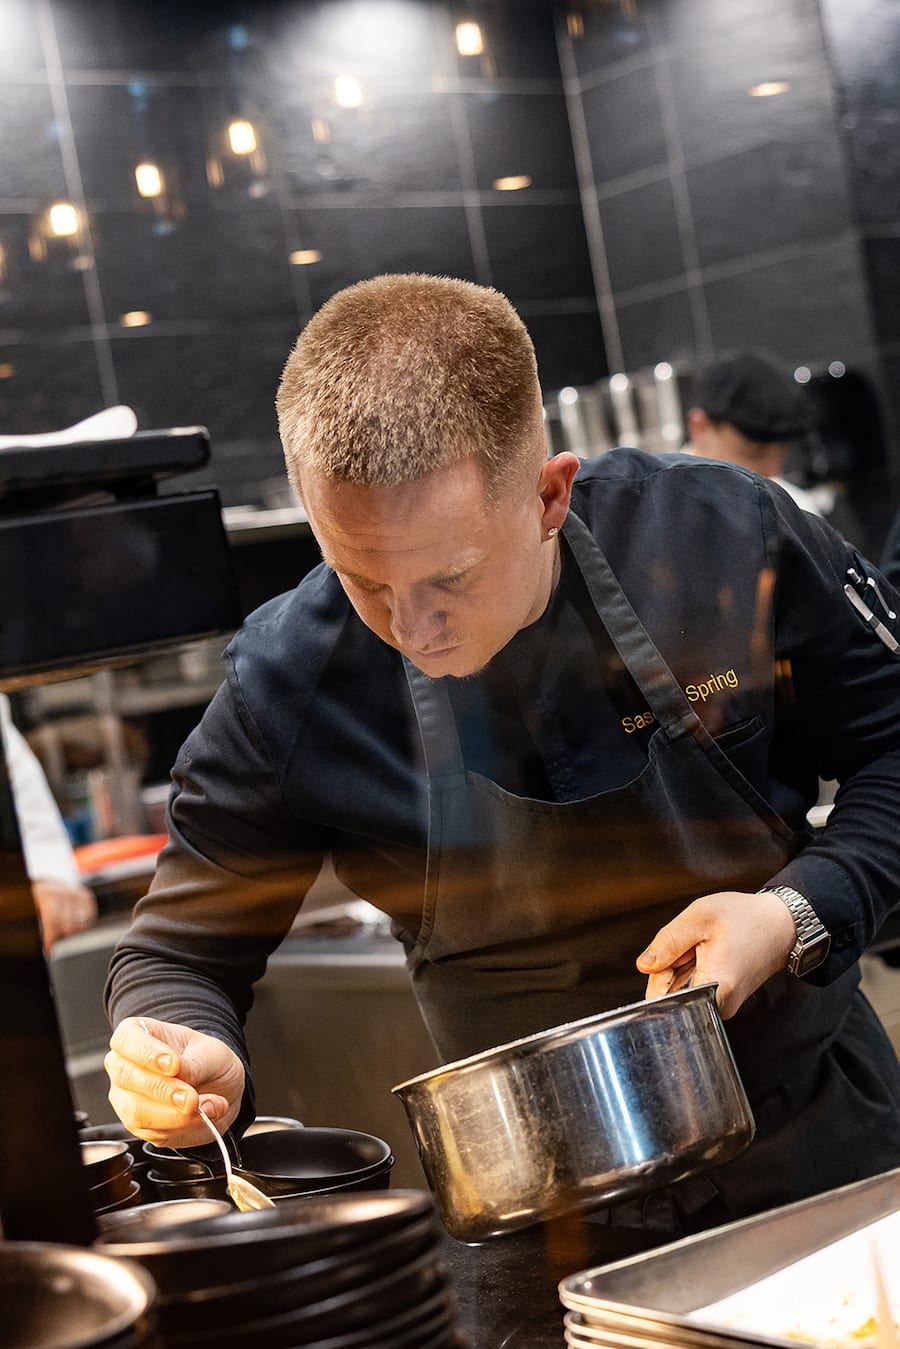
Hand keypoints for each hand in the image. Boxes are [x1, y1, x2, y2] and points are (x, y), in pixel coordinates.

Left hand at [32, 880, 97, 951]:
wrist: (51, 879)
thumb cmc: (42, 898)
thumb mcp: (39, 907)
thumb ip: (45, 923)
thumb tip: (49, 944)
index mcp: (48, 895)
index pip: (53, 921)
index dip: (52, 938)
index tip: (50, 949)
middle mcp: (64, 893)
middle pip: (69, 924)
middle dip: (64, 938)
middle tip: (60, 945)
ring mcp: (77, 893)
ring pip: (81, 922)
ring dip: (76, 933)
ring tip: (69, 937)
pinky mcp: (86, 895)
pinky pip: (90, 916)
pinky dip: (85, 925)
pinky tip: (78, 928)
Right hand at [105, 1016, 244, 1146]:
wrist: (220, 1089)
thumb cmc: (208, 1060)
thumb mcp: (211, 1052)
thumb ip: (195, 1063)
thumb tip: (180, 1073)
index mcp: (138, 1034)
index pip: (126, 1039)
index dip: (146, 1053)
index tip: (173, 1064)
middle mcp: (125, 1066)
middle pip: (126, 1077)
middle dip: (163, 1090)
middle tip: (191, 1097)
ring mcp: (127, 1098)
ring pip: (137, 1111)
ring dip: (175, 1114)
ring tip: (205, 1106)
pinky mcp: (138, 1126)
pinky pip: (153, 1132)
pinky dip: (183, 1126)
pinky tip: (202, 1116)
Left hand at [636, 890, 797, 1018]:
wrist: (780, 925)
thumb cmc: (746, 918)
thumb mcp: (699, 917)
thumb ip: (667, 942)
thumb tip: (644, 965)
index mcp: (716, 984)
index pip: (665, 998)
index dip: (658, 977)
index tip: (669, 959)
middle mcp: (721, 1004)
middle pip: (672, 995)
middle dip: (669, 970)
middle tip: (689, 947)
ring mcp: (724, 1005)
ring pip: (682, 992)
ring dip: (681, 970)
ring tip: (701, 949)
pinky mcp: (724, 1000)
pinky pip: (695, 989)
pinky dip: (692, 971)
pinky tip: (705, 955)